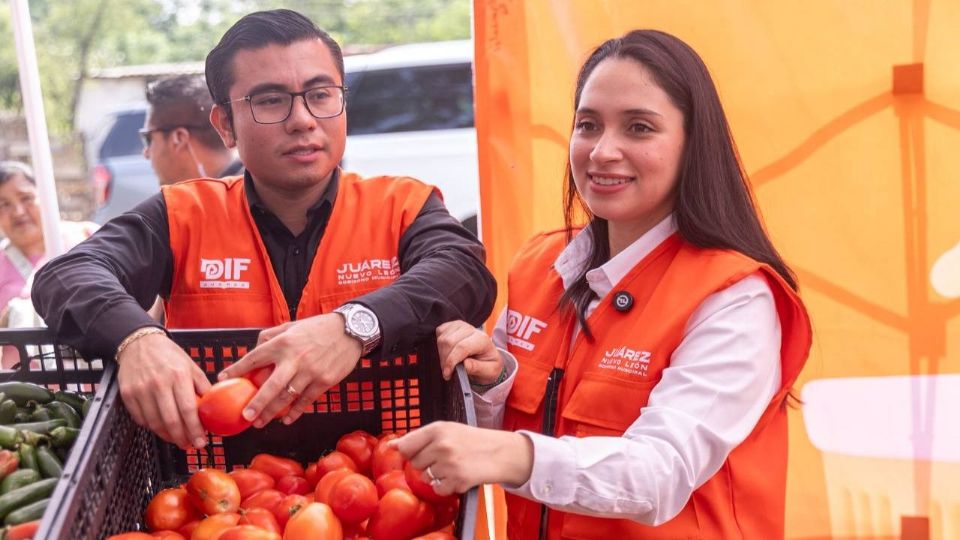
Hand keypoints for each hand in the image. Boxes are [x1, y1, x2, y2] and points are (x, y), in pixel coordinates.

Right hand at [117, 332, 210, 449]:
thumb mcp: (190, 365)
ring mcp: (141, 390)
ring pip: (155, 423)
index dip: (195, 429)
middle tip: (189, 445)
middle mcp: (159, 384)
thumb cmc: (168, 355)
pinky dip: (152, 427)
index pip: (188, 409)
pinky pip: (141, 419)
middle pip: (171, 420)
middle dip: (182, 438)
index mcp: (178, 376)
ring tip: (177, 439)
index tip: (201, 441)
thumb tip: (212, 406)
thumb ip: (201, 386)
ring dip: (167, 436)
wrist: (139, 343)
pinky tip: (161, 428)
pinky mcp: (128, 395)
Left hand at [217, 313, 361, 426]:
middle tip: (245, 416)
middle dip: (257, 403)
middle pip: (271, 386)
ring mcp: (311, 372)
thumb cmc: (318, 328)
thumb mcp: (291, 326)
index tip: (223, 378)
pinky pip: (306, 400)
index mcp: (284, 343)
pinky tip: (286, 420)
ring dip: (272, 412)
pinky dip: (295, 412)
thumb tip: (254, 350)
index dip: (238, 368)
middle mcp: (295, 358)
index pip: (255, 357)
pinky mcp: (324, 381)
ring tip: (260, 422)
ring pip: (287, 397)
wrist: (350, 330)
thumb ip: (271, 336)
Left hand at [389, 421, 532, 495]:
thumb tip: (391, 446)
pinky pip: (439, 489)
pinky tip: (459, 477)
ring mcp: (449, 463)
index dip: (410, 453)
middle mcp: (441, 445)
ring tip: (454, 466)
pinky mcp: (457, 479)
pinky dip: (447, 487)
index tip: (420, 453)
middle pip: (415, 464)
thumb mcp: (447, 429)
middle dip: (427, 464)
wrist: (500, 452)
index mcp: (436, 429)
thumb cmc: (472, 440)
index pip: (405, 447)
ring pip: (426, 478)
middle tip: (446, 458)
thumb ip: (419, 437)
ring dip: (437, 476)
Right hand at [436, 321, 501, 382]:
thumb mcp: (489, 371)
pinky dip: (440, 346)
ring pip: (442, 339)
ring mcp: (461, 325)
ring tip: (448, 365)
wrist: (486, 357)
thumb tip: (464, 365)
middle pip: (449, 342)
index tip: (447, 373)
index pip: (462, 347)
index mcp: (482, 339)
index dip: (451, 361)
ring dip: (442, 355)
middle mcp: (471, 329)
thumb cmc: (488, 365)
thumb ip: (477, 368)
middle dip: (445, 360)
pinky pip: (439, 333)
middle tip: (447, 372)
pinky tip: (447, 354)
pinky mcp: (452, 325)